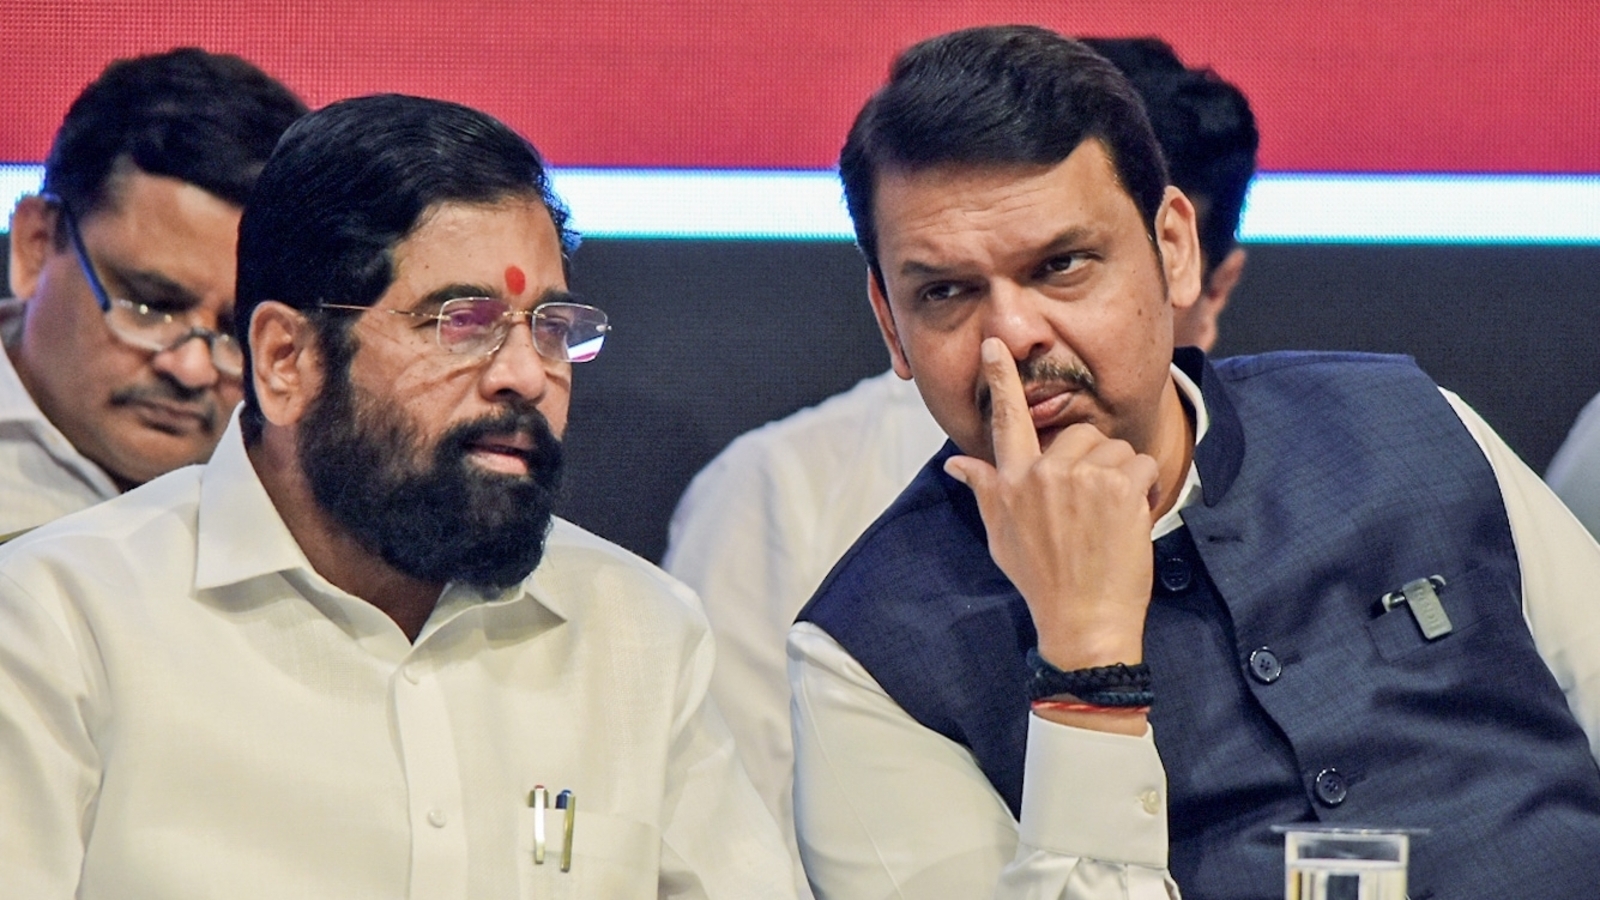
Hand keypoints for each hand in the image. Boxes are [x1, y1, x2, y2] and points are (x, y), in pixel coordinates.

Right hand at [944, 338, 1157, 671]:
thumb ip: (984, 490)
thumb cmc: (1043, 582)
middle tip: (1093, 510)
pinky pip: (1142, 465)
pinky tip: (1130, 523)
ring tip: (1110, 520)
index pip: (1003, 420)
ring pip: (1114, 448)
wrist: (1084, 621)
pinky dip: (1145, 491)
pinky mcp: (1118, 487)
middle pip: (1078, 434)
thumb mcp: (1001, 536)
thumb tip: (956, 463)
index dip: (1000, 379)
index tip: (994, 346)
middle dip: (1095, 463)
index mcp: (1011, 482)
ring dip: (1122, 478)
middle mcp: (1041, 474)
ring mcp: (1081, 478)